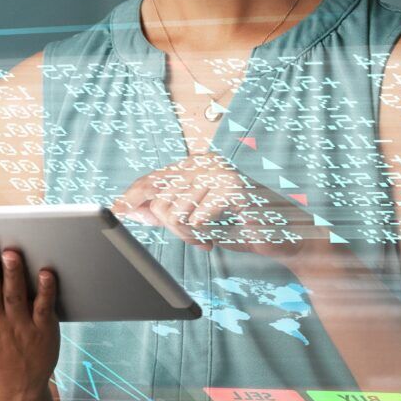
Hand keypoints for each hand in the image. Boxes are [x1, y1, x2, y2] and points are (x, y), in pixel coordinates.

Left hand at [110, 153, 321, 262]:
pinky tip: (217, 237)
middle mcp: (205, 163)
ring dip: (189, 236)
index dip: (132, 197)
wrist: (285, 235)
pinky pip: (196, 219)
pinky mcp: (232, 188)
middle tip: (194, 237)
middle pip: (161, 201)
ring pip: (176, 213)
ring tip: (207, 237)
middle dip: (172, 229)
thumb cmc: (240, 226)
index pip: (152, 179)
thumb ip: (167, 210)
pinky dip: (203, 235)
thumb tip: (129, 208)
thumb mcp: (198, 217)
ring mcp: (220, 172)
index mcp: (196, 165)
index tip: (114, 210)